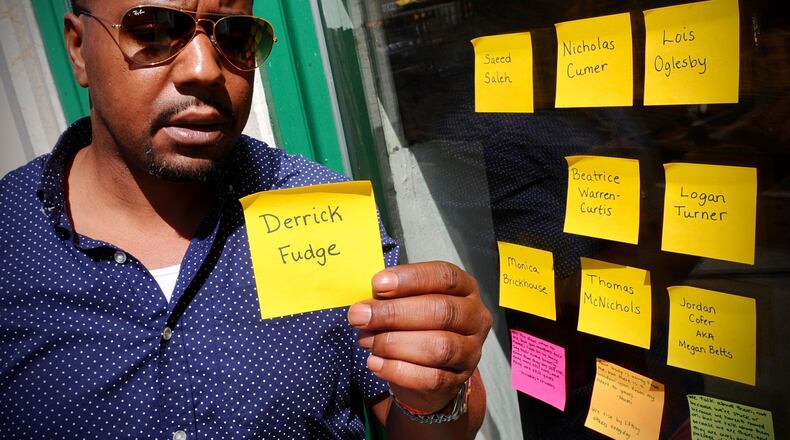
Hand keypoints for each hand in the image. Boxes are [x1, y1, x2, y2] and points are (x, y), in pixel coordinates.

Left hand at [348, 261, 491, 412]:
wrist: (427, 370)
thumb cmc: (416, 325)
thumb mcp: (409, 301)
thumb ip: (391, 297)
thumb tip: (365, 305)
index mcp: (465, 288)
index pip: (444, 276)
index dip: (411, 279)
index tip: (377, 284)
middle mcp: (475, 317)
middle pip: (441, 311)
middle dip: (395, 313)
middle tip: (360, 316)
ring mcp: (471, 351)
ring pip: (438, 347)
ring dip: (394, 343)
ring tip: (366, 340)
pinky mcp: (459, 381)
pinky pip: (431, 378)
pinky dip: (397, 370)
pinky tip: (374, 363)